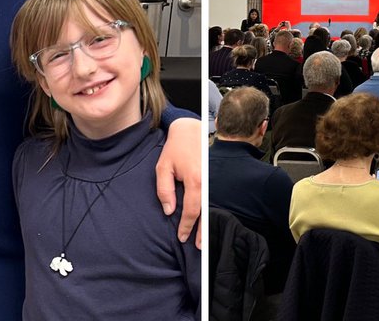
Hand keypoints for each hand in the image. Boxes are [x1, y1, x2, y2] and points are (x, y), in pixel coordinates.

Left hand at [156, 116, 201, 246]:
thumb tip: (169, 210)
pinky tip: (209, 221)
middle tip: (199, 248)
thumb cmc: (176, 148)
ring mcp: (213, 179)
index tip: (182, 237)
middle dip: (202, 232)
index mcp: (194, 180)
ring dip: (209, 224)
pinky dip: (212, 211)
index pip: (191, 210)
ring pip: (212, 206)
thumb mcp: (163, 166)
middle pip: (206, 213)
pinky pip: (214, 198)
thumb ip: (164, 190)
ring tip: (205, 240)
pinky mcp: (215, 177)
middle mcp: (207, 181)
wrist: (191, 129)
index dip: (186, 226)